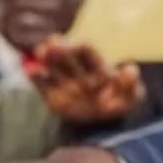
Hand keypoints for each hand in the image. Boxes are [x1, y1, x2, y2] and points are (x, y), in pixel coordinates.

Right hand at [27, 41, 142, 128]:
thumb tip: (131, 69)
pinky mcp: (51, 94)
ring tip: (40, 52)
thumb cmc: (118, 102)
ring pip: (54, 66)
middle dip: (62, 50)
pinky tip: (31, 70)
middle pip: (68, 57)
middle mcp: (78, 70)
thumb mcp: (131, 96)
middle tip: (53, 42)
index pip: (89, 55)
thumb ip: (131, 84)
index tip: (81, 45)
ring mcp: (63, 81)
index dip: (85, 50)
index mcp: (97, 67)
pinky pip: (42, 84)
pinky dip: (36, 76)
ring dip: (47, 58)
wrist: (100, 121)